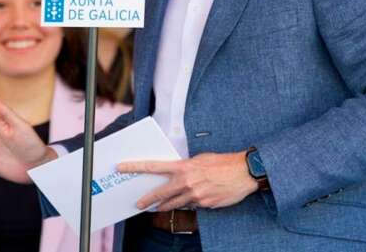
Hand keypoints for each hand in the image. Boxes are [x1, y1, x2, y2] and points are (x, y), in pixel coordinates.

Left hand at [118, 151, 257, 210]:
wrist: (243, 172)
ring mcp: (195, 195)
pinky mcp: (204, 205)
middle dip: (147, 200)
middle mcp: (187, 182)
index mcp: (184, 167)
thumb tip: (177, 175)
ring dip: (165, 206)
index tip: (122, 167)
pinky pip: (191, 206)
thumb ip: (186, 168)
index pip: (154, 166)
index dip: (136, 167)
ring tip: (159, 207)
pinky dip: (189, 203)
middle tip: (138, 204)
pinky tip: (191, 200)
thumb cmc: (222, 163)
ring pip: (174, 204)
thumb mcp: (201, 159)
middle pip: (160, 193)